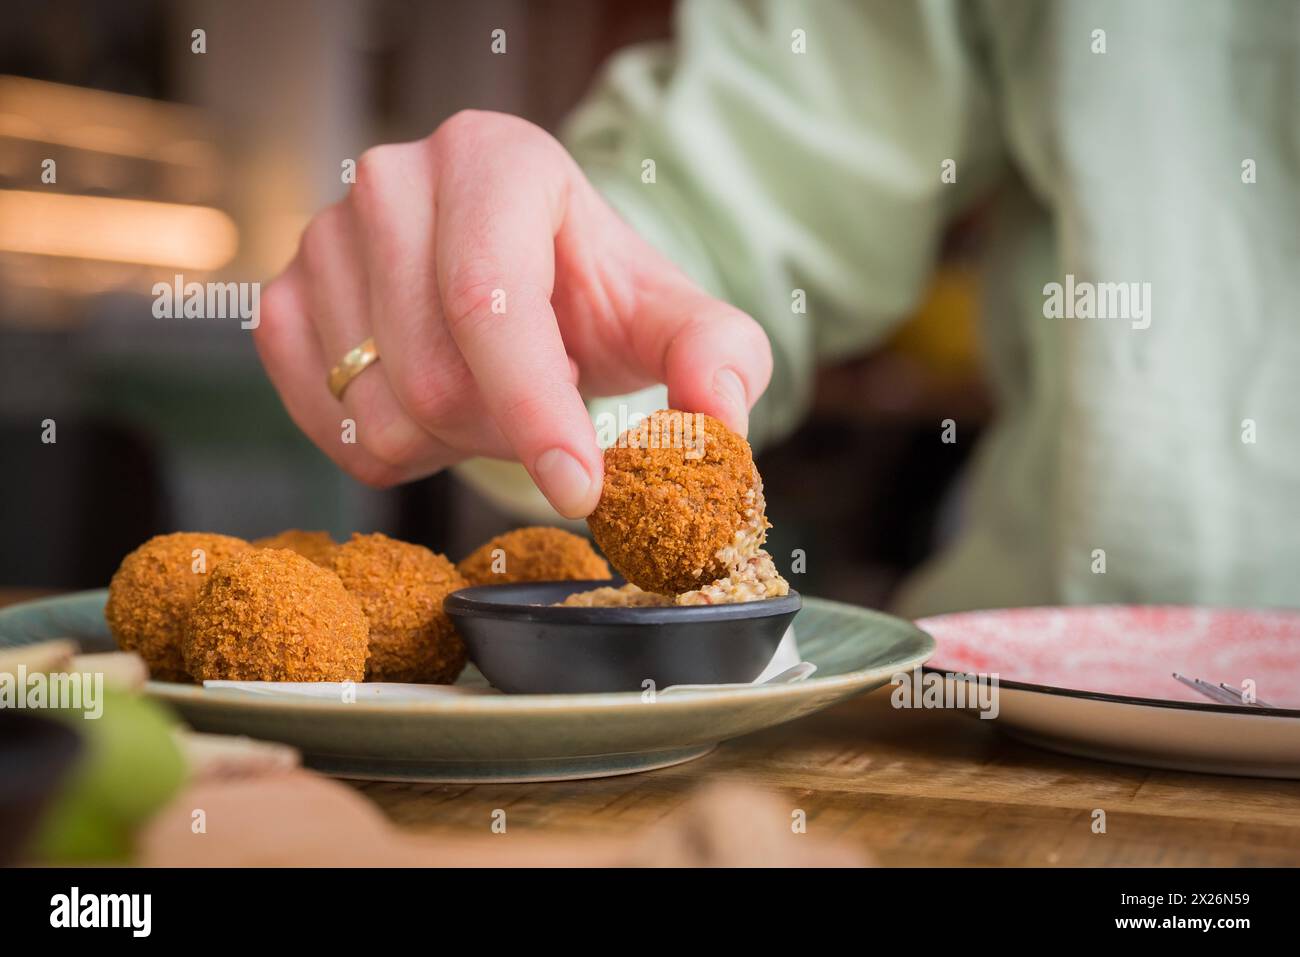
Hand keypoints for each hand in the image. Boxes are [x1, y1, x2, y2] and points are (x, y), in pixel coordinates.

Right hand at [255, 110, 771, 517]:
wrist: (517, 281)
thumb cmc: (591, 296)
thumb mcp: (668, 315)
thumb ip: (719, 354)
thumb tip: (719, 415)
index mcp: (492, 159)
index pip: (491, 301)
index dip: (537, 410)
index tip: (583, 489)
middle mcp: (392, 183)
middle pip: (433, 374)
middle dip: (506, 429)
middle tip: (545, 411)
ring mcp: (322, 239)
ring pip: (380, 413)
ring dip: (453, 440)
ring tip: (488, 393)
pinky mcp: (283, 301)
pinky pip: (332, 429)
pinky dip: (396, 447)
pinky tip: (434, 404)